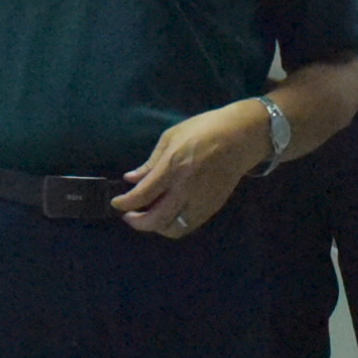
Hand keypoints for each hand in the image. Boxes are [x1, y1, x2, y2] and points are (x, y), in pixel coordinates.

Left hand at [113, 101, 265, 237]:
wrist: (241, 137)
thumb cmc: (204, 129)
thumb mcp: (171, 137)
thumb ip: (151, 162)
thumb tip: (132, 179)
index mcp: (173, 167)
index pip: (143, 195)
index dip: (125, 203)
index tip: (116, 203)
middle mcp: (186, 188)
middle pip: (156, 219)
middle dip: (137, 222)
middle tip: (129, 217)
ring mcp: (201, 201)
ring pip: (173, 228)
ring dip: (156, 227)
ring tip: (148, 218)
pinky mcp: (212, 207)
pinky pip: (189, 225)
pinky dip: (174, 225)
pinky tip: (168, 215)